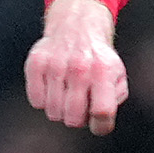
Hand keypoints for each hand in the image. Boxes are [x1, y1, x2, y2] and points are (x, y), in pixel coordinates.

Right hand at [26, 0, 127, 134]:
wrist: (77, 27)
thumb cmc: (97, 58)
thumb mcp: (117, 75)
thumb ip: (114, 100)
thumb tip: (101, 119)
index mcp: (103, 71)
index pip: (102, 112)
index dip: (100, 125)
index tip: (97, 121)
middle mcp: (79, 68)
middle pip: (74, 119)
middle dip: (78, 118)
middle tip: (80, 105)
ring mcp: (55, 66)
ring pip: (53, 113)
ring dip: (60, 109)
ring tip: (66, 93)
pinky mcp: (36, 64)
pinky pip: (36, 102)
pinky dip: (44, 100)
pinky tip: (52, 87)